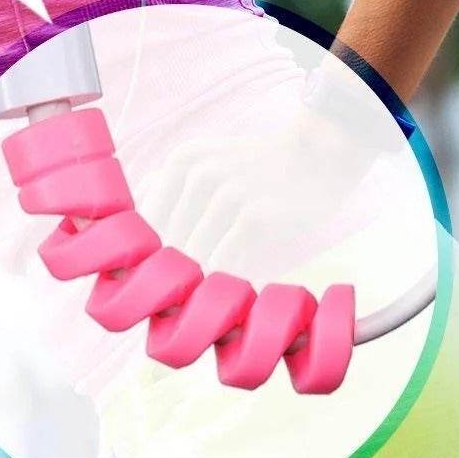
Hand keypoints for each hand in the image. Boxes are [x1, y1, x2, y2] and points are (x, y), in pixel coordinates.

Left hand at [130, 91, 391, 284]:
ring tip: (202, 301)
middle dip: (170, 272)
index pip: (144, 218)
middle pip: (167, 240)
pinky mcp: (256, 219)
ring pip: (195, 255)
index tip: (148, 278)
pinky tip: (230, 291)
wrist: (320, 155)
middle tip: (174, 300)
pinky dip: (225, 282)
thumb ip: (174, 189)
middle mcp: (198, 173)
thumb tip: (138, 232)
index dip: (143, 251)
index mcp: (182, 160)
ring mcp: (227, 195)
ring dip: (197, 282)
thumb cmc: (261, 169)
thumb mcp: (209, 161)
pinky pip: (226, 263)